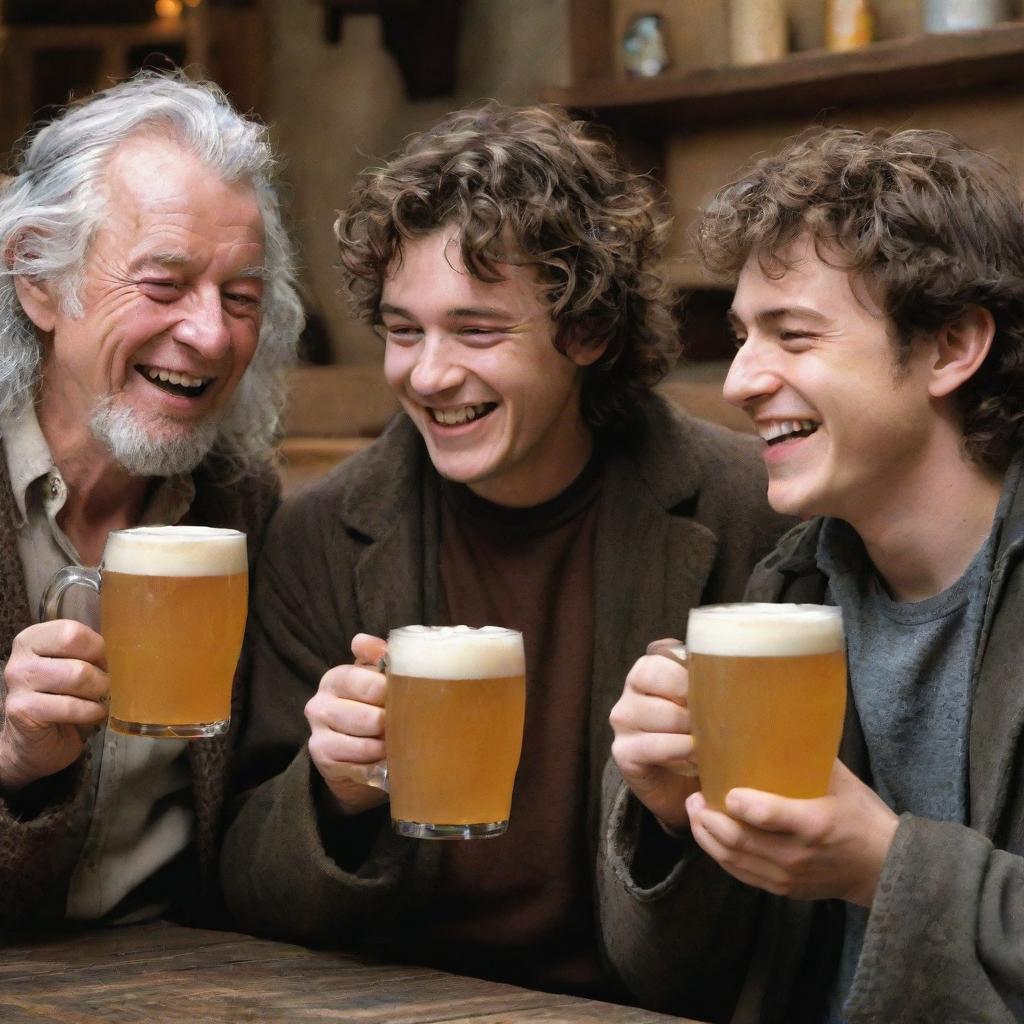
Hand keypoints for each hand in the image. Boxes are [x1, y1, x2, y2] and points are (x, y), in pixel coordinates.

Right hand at [0, 620, 108, 793]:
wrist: (32, 741)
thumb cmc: (61, 697)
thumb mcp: (73, 665)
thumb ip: (89, 651)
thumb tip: (126, 647)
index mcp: (33, 639)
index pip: (73, 631)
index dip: (96, 648)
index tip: (100, 663)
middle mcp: (21, 658)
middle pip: (77, 652)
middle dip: (100, 672)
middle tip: (101, 685)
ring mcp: (18, 685)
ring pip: (78, 677)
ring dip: (98, 693)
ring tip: (96, 700)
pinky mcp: (22, 711)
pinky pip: (72, 706)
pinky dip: (91, 712)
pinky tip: (90, 715)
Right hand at [305, 633, 388, 816]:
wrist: (353, 753)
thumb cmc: (372, 707)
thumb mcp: (376, 678)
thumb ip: (378, 656)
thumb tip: (363, 641)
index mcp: (335, 678)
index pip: (361, 681)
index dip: (388, 691)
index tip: (406, 696)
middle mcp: (319, 705)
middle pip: (365, 716)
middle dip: (391, 723)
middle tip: (407, 724)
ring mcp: (318, 735)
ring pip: (363, 743)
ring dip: (387, 745)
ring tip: (399, 742)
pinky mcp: (323, 762)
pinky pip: (359, 766)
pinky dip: (377, 765)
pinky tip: (386, 760)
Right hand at [610, 639, 700, 834]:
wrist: (683, 785)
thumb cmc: (702, 735)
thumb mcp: (708, 702)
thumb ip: (715, 681)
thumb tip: (752, 668)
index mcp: (649, 669)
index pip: (664, 654)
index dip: (692, 673)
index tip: (716, 692)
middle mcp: (631, 690)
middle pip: (658, 678)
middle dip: (693, 700)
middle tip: (714, 720)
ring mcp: (623, 721)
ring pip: (662, 713)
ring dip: (692, 730)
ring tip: (709, 743)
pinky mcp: (623, 752)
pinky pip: (653, 746)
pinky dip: (680, 751)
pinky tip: (696, 759)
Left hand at [686, 760, 899, 906]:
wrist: (883, 870)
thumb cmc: (863, 817)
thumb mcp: (843, 782)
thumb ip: (810, 757)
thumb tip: (780, 721)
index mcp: (813, 823)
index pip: (764, 816)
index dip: (736, 802)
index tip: (722, 787)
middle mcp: (796, 854)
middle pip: (738, 840)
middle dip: (707, 817)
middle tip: (694, 797)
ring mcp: (787, 876)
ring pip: (732, 859)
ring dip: (706, 836)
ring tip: (695, 812)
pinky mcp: (782, 889)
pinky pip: (740, 874)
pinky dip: (719, 855)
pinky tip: (710, 836)